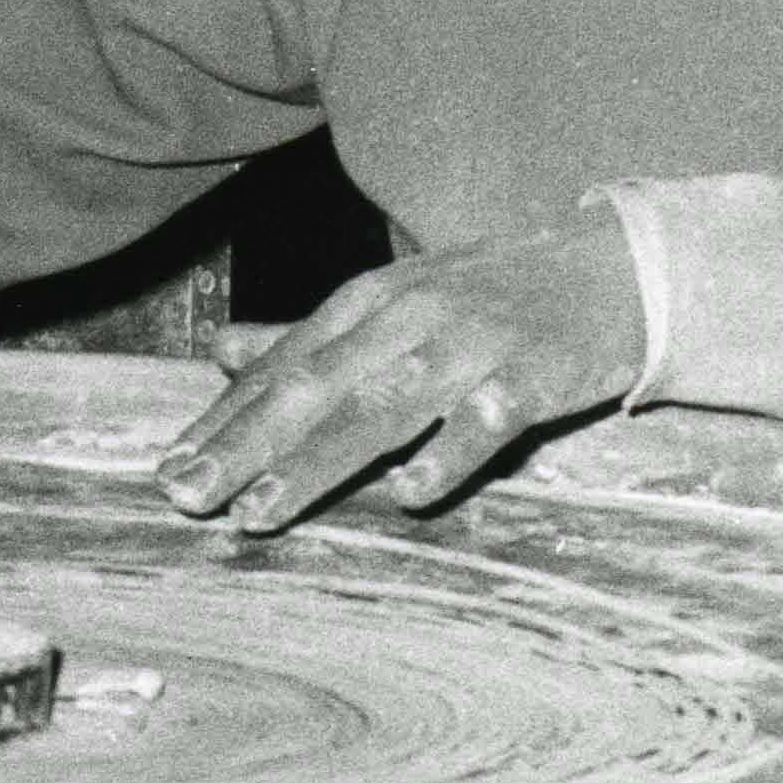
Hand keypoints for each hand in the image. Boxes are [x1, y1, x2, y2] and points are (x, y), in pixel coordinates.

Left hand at [153, 220, 647, 533]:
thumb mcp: (392, 304)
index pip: (280, 368)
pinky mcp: (534, 375)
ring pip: (382, 407)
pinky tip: (409, 495)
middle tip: (185, 494)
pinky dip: (446, 455)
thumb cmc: (488, 299)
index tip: (165, 468)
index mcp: (367, 303)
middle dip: (244, 444)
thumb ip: (307, 337)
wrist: (617, 271)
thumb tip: (217, 350)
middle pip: (313, 388)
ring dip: (316, 461)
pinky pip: (485, 420)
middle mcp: (409, 319)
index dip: (222, 420)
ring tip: (259, 512)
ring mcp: (471, 346)